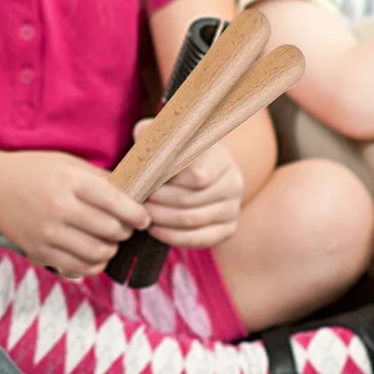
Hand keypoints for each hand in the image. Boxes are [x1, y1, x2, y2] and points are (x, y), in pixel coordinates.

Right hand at [0, 149, 149, 276]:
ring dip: (111, 248)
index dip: (138, 214)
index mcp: (69, 181)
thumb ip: (101, 180)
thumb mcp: (68, 164)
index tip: (143, 217)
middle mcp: (58, 207)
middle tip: (124, 226)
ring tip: (107, 238)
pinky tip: (92, 250)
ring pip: (100, 253)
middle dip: (125, 231)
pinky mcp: (41, 252)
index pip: (116, 203)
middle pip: (112, 230)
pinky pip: (82, 267)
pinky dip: (95, 263)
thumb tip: (138, 196)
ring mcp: (48, 232)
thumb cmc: (36, 171)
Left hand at [135, 119, 243, 249]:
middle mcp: (233, 183)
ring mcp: (233, 208)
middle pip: (192, 199)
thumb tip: (143, 146)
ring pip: (194, 221)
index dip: (168, 180)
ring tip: (143, 214)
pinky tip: (155, 230)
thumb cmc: (176, 150)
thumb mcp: (165, 136)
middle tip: (139, 200)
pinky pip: (201, 239)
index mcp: (220, 158)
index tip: (145, 180)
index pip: (196, 174)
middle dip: (160, 202)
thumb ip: (152, 134)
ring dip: (164, 220)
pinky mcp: (228, 229)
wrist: (199, 167)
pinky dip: (174, 237)